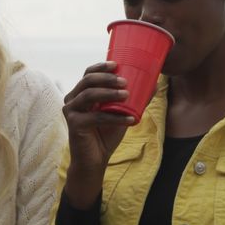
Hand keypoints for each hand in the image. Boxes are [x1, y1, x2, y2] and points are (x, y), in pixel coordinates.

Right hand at [61, 61, 133, 208]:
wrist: (95, 160)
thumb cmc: (106, 135)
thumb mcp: (121, 113)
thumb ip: (134, 100)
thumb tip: (153, 84)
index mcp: (81, 94)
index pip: (88, 74)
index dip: (101, 67)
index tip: (117, 65)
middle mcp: (72, 100)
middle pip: (87, 81)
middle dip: (106, 78)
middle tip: (124, 82)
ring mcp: (71, 111)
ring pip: (88, 95)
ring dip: (109, 93)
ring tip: (127, 95)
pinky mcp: (74, 124)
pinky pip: (96, 117)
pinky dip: (115, 117)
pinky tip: (130, 119)